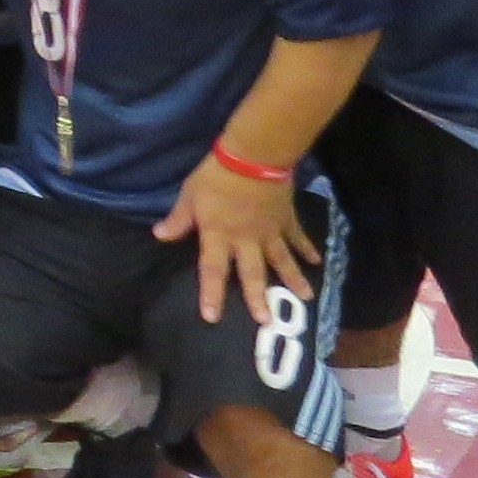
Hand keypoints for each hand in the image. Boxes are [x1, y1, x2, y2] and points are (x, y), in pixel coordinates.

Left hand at [156, 154, 318, 322]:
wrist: (254, 155)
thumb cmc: (217, 175)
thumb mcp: (190, 195)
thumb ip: (179, 219)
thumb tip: (159, 235)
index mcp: (219, 235)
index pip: (213, 270)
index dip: (212, 294)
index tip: (212, 317)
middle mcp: (246, 240)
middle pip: (252, 273)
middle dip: (257, 298)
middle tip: (266, 322)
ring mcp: (269, 231)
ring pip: (282, 260)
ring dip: (293, 280)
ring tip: (306, 299)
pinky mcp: (286, 218)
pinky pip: (298, 237)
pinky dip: (308, 249)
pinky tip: (317, 263)